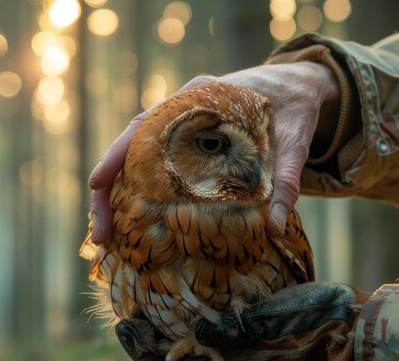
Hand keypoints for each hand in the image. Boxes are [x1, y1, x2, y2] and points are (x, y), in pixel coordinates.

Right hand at [88, 62, 339, 243]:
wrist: (301, 87)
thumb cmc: (296, 108)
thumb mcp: (295, 142)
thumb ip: (287, 180)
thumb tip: (274, 227)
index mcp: (201, 96)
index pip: (146, 123)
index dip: (118, 154)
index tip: (97, 184)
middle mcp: (184, 107)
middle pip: (130, 144)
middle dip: (108, 187)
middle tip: (100, 234)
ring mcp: (183, 124)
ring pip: (137, 156)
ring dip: (119, 193)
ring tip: (107, 234)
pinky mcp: (190, 141)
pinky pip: (155, 163)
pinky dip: (140, 189)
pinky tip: (134, 218)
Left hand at [116, 282, 368, 360]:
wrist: (349, 326)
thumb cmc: (315, 323)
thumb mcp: (276, 325)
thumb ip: (237, 334)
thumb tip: (195, 338)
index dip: (144, 352)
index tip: (122, 328)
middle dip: (148, 342)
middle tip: (124, 318)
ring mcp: (240, 355)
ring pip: (192, 351)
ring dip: (166, 334)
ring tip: (144, 310)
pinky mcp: (249, 339)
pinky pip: (211, 338)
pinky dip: (190, 324)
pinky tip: (183, 305)